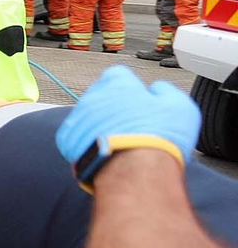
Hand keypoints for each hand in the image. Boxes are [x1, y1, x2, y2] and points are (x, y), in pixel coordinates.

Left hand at [55, 65, 199, 183]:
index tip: (137, 99)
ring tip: (119, 140)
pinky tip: (104, 150)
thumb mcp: (180, 106)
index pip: (119, 75)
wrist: (134, 172)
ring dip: (100, 124)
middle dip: (113, 106)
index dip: (130, 87)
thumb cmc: (158, 139)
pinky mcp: (67, 141)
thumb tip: (158, 88)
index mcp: (118, 84)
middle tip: (130, 124)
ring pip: (88, 116)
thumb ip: (166, 91)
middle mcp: (93, 97)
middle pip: (101, 96)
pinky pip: (77, 135)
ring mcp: (77, 118)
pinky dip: (88, 141)